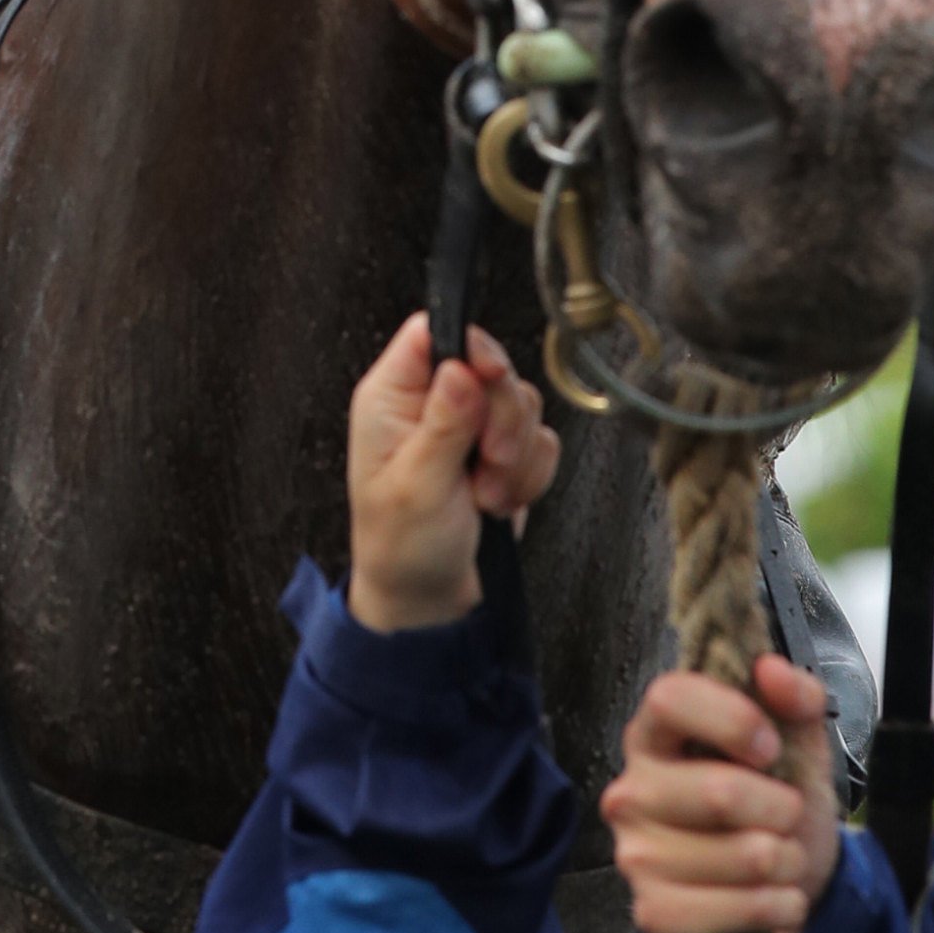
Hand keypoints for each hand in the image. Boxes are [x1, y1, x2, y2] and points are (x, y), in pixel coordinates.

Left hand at [346, 312, 559, 632]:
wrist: (429, 600)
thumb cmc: (401, 546)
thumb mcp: (416, 486)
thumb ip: (443, 425)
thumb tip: (459, 367)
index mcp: (393, 398)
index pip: (435, 332)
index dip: (470, 348)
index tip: (490, 379)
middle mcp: (432, 404)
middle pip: (491, 366)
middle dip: (502, 419)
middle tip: (486, 462)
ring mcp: (470, 428)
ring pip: (522, 403)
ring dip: (514, 456)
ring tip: (484, 495)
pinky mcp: (502, 453)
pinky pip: (540, 440)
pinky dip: (529, 475)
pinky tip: (500, 503)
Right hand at [599, 653, 839, 932]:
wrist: (775, 895)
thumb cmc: (774, 811)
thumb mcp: (798, 747)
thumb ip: (795, 699)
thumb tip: (770, 669)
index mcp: (655, 736)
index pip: (668, 697)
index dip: (731, 717)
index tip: (769, 747)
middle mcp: (631, 791)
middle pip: (720, 791)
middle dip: (783, 810)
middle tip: (785, 818)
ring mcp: (636, 856)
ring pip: (745, 856)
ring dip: (787, 864)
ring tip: (778, 863)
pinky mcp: (654, 914)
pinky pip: (740, 909)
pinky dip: (778, 907)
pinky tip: (771, 901)